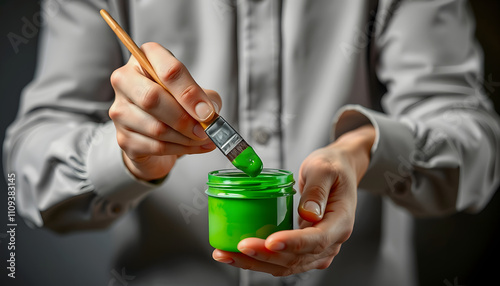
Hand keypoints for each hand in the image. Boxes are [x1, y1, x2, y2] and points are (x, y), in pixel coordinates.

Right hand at [109, 42, 221, 180]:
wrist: (156, 132)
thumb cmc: (176, 104)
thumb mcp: (196, 93)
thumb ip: (205, 98)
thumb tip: (207, 114)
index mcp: (146, 58)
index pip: (167, 71)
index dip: (190, 93)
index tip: (207, 112)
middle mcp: (125, 80)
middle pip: (152, 98)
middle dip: (185, 118)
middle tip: (205, 130)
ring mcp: (120, 110)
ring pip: (155, 127)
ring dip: (186, 138)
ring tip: (204, 139)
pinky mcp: (123, 138)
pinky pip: (156, 146)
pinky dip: (181, 149)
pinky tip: (195, 147)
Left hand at [212, 125, 374, 275]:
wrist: (340, 170)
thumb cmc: (334, 167)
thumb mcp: (325, 169)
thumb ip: (317, 190)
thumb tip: (307, 214)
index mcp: (340, 223)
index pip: (316, 240)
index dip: (291, 243)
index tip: (269, 241)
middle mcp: (331, 242)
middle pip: (296, 258)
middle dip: (264, 255)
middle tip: (239, 246)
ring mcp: (318, 249)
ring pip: (285, 265)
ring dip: (255, 263)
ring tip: (227, 254)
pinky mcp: (305, 249)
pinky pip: (282, 260)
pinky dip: (259, 260)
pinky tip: (238, 254)